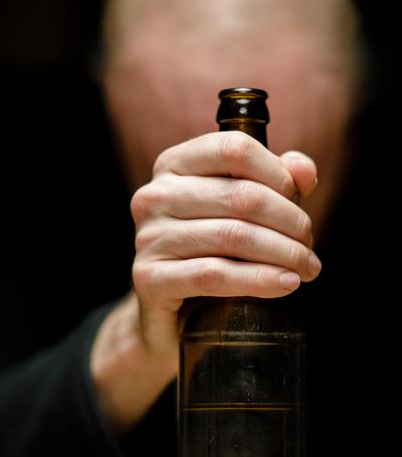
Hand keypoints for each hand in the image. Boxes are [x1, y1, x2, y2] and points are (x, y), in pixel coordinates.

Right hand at [130, 131, 320, 356]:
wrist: (169, 307)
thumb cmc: (209, 249)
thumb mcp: (239, 207)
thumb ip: (275, 179)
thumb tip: (304, 172)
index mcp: (174, 165)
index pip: (234, 149)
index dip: (278, 173)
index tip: (300, 200)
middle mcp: (154, 196)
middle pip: (241, 196)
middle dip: (290, 222)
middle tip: (308, 247)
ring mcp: (148, 238)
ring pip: (233, 237)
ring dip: (283, 254)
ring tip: (305, 269)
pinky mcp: (150, 278)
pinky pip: (214, 275)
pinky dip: (258, 280)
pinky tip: (285, 284)